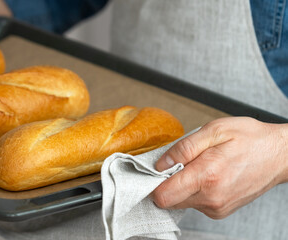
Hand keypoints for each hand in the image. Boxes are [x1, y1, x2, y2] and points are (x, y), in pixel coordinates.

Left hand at [151, 117, 287, 218]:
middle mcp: (211, 198)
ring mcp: (217, 207)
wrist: (280, 155)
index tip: (158, 169)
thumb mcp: (214, 130)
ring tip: (199, 167)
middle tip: (179, 164)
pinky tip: (207, 175)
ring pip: (181, 202)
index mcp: (207, 176)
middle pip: (169, 201)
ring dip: (182, 186)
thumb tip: (161, 164)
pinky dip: (194, 191)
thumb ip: (183, 148)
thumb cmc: (250, 139)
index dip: (154, 182)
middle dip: (167, 183)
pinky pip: (195, 203)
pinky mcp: (220, 211)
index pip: (163, 196)